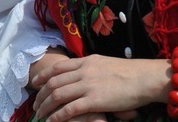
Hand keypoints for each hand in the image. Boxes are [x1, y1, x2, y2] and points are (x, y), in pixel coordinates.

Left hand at [32, 54, 170, 121]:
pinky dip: (57, 117)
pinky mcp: (93, 100)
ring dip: (45, 106)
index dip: (44, 75)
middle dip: (41, 94)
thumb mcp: (105, 63)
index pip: (59, 66)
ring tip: (39, 115)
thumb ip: (91, 67)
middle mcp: (84, 70)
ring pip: (57, 95)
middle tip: (35, 104)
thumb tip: (82, 71)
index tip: (35, 82)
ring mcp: (87, 85)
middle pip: (54, 81)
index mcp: (87, 61)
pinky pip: (68, 109)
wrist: (142, 77)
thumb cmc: (128, 72)